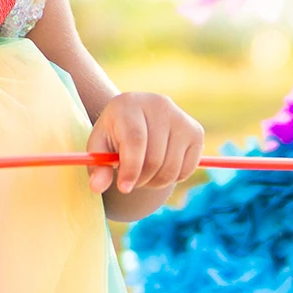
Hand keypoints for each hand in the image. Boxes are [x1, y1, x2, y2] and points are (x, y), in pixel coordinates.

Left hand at [87, 92, 202, 208]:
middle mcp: (159, 105)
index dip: (131, 168)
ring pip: (172, 168)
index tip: (124, 188)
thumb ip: (97, 166)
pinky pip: (187, 170)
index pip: (136, 140)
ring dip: (155, 182)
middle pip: (155, 158)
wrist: (139, 120)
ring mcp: (181, 118)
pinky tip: (160, 167)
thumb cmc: (115, 135)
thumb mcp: (99, 147)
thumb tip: (97, 187)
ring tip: (143, 174)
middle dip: (140, 179)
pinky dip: (173, 178)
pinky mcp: (196, 132)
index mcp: (129, 104)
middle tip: (130, 181)